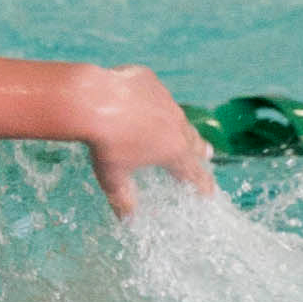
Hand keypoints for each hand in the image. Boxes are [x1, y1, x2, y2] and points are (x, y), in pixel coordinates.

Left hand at [79, 63, 215, 214]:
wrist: (93, 100)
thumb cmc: (105, 144)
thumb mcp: (113, 178)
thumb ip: (123, 200)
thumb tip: (128, 221)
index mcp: (172, 151)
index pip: (193, 172)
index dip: (202, 184)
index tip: (209, 192)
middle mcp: (176, 124)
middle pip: (193, 140)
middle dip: (199, 149)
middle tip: (206, 153)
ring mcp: (164, 99)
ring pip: (175, 115)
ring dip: (176, 124)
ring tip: (176, 127)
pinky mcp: (149, 81)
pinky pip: (153, 94)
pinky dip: (150, 101)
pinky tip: (138, 103)